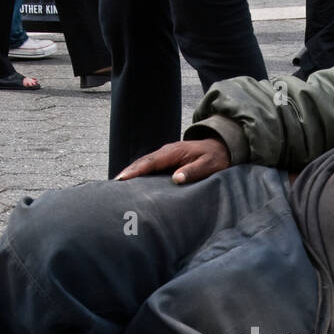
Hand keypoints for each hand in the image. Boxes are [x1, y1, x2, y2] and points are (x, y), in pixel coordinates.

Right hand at [114, 138, 229, 183]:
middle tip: (112, 186)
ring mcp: (165, 156)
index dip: (135, 171)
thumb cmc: (215, 157)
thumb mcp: (209, 165)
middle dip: (127, 173)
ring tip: (117, 187)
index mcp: (173, 152)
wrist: (221, 147)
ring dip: (131, 174)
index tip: (122, 179)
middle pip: (142, 163)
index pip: (150, 162)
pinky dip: (139, 174)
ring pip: (144, 165)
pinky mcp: (167, 162)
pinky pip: (150, 168)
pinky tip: (132, 185)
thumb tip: (176, 179)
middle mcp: (166, 152)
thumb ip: (193, 171)